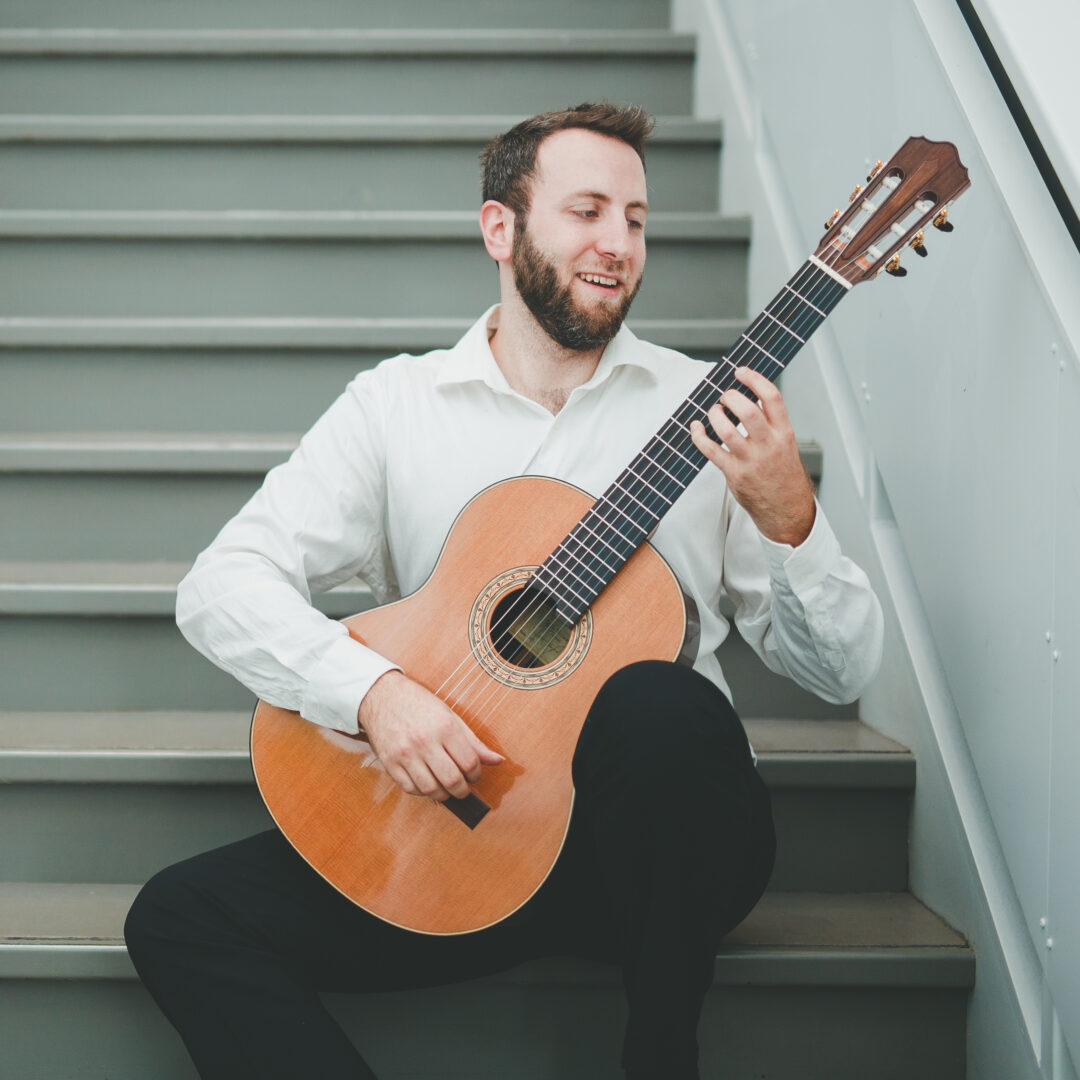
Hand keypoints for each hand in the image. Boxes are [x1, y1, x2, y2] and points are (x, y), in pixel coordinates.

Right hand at [357, 670, 503, 800]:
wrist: (382, 695)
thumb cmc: (419, 704)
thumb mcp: (450, 716)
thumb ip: (474, 741)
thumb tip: (498, 760)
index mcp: (445, 727)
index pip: (470, 763)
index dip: (476, 775)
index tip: (473, 775)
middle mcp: (425, 741)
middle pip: (452, 780)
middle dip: (462, 790)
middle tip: (463, 788)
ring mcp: (405, 753)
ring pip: (431, 789)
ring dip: (443, 795)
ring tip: (446, 788)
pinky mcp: (390, 763)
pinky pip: (410, 789)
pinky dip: (422, 792)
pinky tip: (428, 783)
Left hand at [689, 366, 815, 545]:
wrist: (787, 510)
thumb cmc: (783, 474)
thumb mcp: (786, 445)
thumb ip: (770, 424)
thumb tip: (747, 397)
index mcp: (784, 433)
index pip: (772, 398)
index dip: (754, 379)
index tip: (740, 372)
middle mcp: (768, 445)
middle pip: (747, 411)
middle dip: (730, 397)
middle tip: (725, 397)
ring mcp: (751, 461)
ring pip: (726, 430)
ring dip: (714, 415)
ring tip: (714, 412)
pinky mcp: (734, 474)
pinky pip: (711, 451)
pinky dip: (699, 436)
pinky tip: (696, 428)